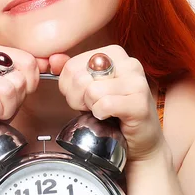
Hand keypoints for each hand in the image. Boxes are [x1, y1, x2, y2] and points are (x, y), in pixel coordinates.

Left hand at [48, 44, 166, 163]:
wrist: (141, 140)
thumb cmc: (114, 113)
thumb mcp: (87, 89)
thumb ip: (71, 72)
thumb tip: (54, 59)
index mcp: (114, 54)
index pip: (71, 66)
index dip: (69, 88)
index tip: (84, 97)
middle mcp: (128, 63)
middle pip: (79, 78)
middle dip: (78, 99)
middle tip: (93, 107)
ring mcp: (136, 82)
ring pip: (91, 92)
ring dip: (92, 108)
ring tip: (103, 112)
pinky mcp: (139, 102)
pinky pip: (104, 105)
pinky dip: (102, 115)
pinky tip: (111, 117)